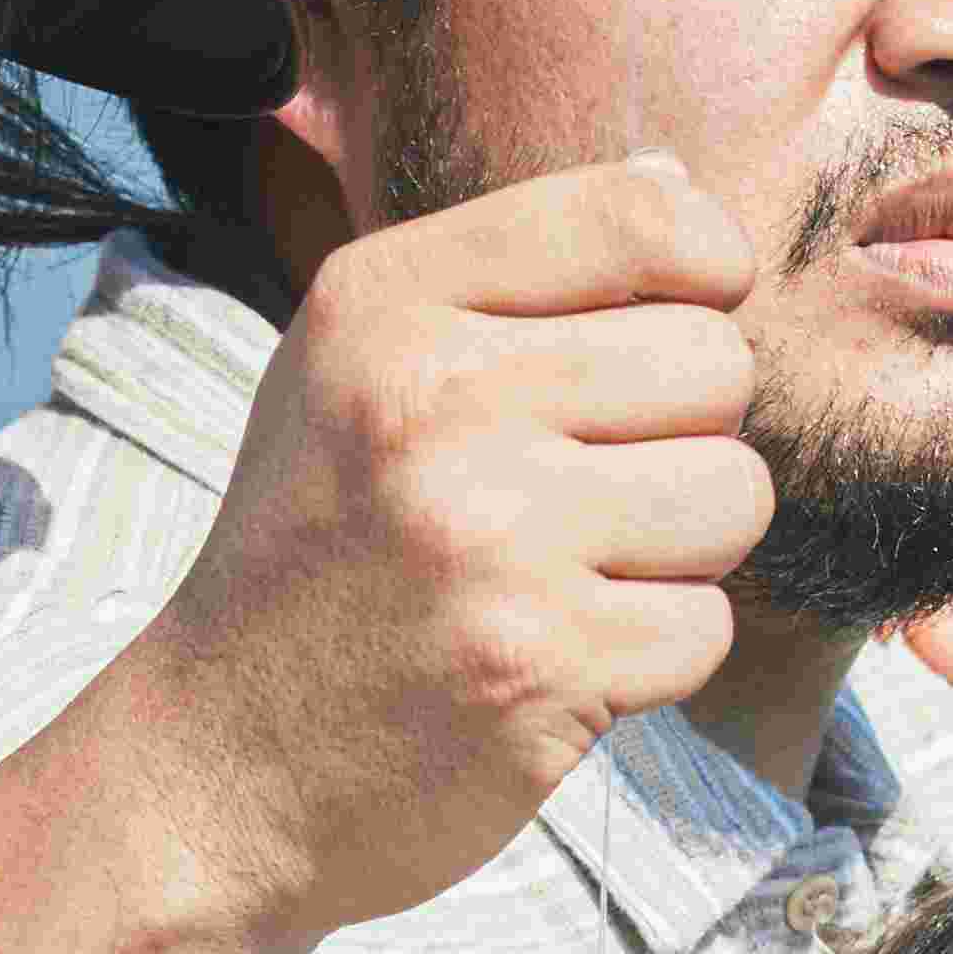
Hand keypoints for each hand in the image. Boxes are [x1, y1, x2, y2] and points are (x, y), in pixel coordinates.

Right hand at [90, 147, 761, 945]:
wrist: (217, 768)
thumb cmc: (312, 554)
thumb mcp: (354, 369)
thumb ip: (511, 273)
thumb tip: (684, 185)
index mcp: (387, 305)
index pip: (645, 216)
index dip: (702, 276)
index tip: (665, 335)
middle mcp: (436, 402)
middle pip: (716, 362)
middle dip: (681, 435)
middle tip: (583, 496)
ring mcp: (491, 536)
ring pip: (734, 492)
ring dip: (681, 551)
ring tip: (574, 575)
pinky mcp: (542, 663)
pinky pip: (704, 625)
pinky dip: (651, 658)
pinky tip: (559, 660)